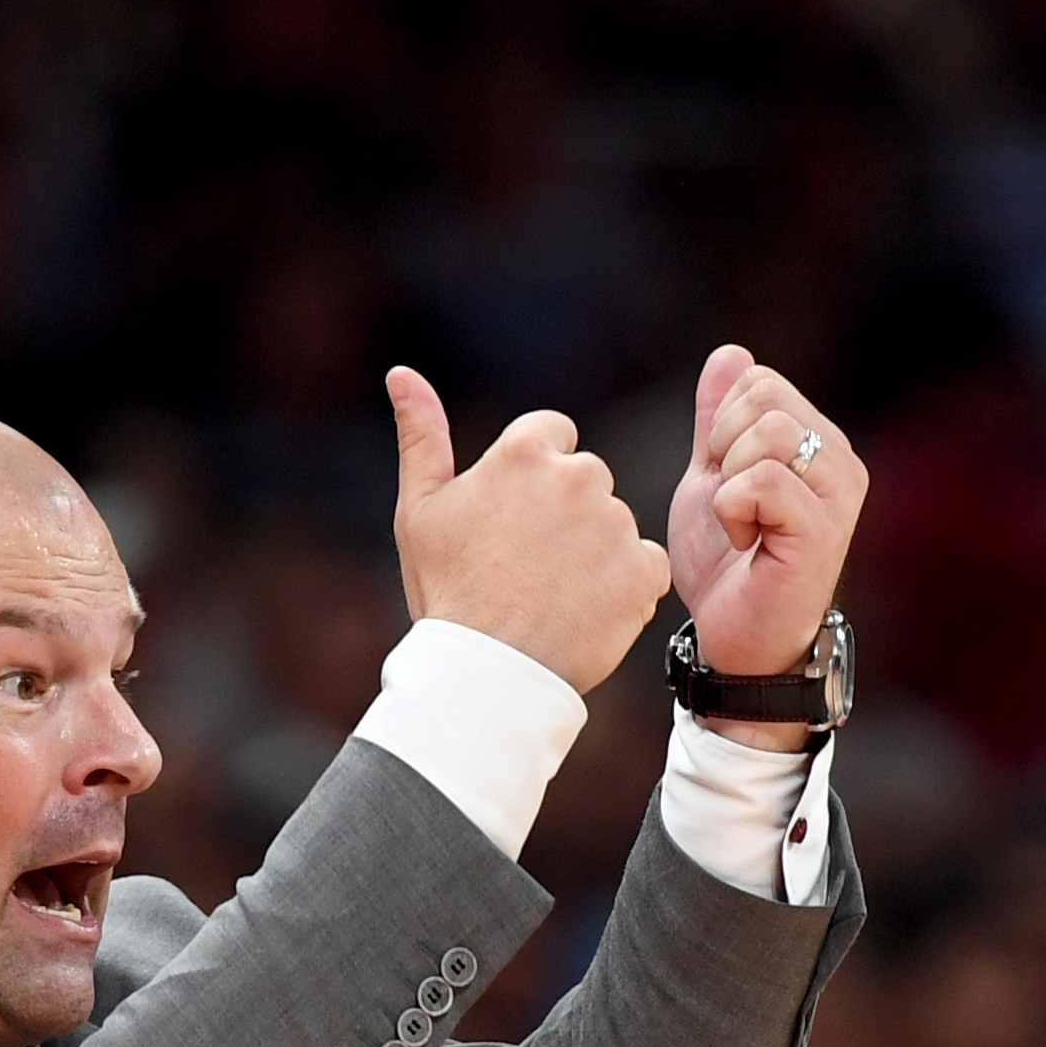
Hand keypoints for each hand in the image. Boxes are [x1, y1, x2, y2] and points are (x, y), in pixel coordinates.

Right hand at [387, 367, 671, 693]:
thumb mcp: (420, 510)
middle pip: (587, 478)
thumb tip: (401, 373)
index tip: (515, 516)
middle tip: (530, 563)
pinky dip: (624, 587)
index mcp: (524, 455)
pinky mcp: (644, 570)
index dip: (533, 474)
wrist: (486, 674)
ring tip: (552, 592)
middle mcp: (578, 478)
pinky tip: (585, 610)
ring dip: (595, 550)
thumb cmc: (447, 592)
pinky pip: (644, 565)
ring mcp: (616, 524)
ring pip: (615, 524)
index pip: (553, 434)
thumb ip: (422, 436)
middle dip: (567, 511)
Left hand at [667, 345, 867, 747]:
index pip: (760, 381)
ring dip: (728, 482)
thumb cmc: (727, 564)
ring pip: (765, 434)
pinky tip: (744, 543)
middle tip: (731, 502)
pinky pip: (762, 481)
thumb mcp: (713, 476)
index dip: (721, 424)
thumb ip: (720, 419)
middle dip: (722, 447)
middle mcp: (841, 464)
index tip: (726, 478)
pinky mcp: (822, 531)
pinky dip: (732, 510)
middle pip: (763, 397)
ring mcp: (838, 497)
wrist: (734, 637)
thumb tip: (731, 354)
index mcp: (820, 444)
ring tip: (739, 523)